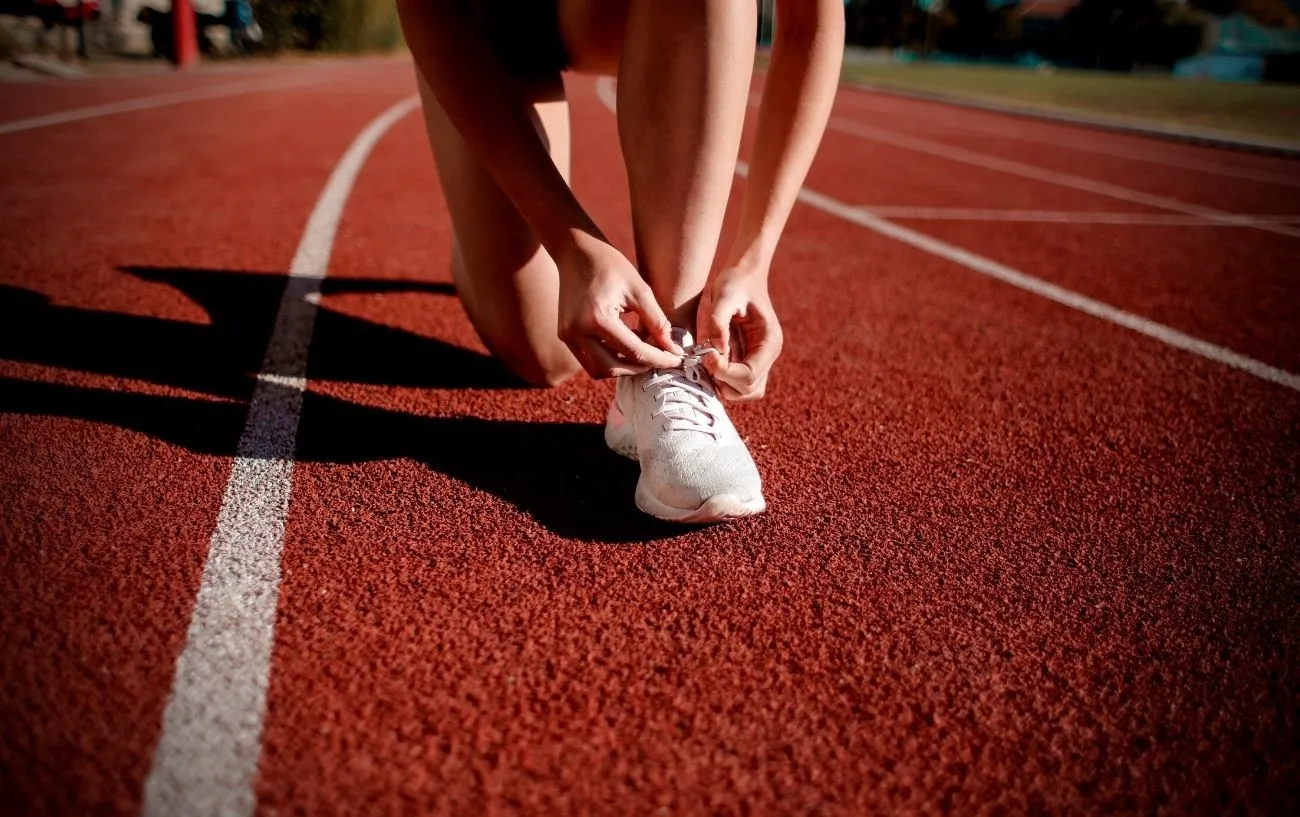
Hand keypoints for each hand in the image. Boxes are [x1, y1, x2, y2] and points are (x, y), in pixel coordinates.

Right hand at [556, 235, 682, 377]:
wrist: (577, 252)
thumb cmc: (610, 265)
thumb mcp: (640, 290)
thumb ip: (657, 322)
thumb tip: (673, 350)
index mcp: (598, 318)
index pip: (634, 351)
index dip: (659, 358)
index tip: (677, 359)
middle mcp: (577, 332)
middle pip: (613, 368)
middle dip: (639, 368)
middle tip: (661, 358)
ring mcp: (568, 336)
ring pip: (598, 369)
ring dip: (623, 367)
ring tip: (644, 353)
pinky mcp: (565, 336)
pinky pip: (588, 359)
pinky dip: (609, 359)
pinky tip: (626, 346)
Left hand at [696, 266, 782, 400]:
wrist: (743, 275)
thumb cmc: (735, 282)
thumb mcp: (724, 295)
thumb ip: (718, 322)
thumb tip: (715, 349)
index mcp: (769, 341)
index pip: (750, 375)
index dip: (725, 372)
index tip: (706, 356)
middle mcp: (767, 355)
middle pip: (748, 388)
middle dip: (723, 380)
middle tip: (705, 358)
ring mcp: (759, 359)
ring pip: (744, 391)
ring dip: (723, 384)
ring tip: (707, 361)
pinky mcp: (748, 359)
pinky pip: (737, 383)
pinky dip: (722, 380)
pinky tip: (710, 361)